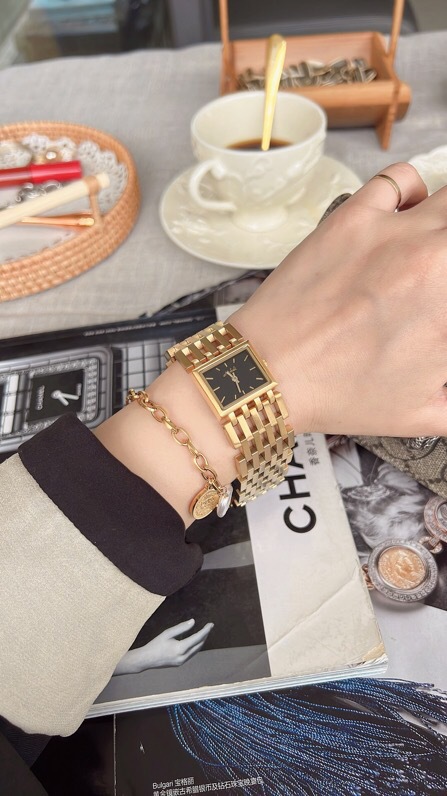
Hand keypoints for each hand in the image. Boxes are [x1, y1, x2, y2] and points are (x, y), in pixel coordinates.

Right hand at [113, 619, 213, 674]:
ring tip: (203, 632)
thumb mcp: (167, 633)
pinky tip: (194, 640)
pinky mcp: (179, 663)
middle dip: (205, 635)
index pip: (198, 638)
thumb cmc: (156, 644)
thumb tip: (193, 622)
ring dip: (201, 641)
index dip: (205, 630)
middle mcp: (183, 657)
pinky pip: (191, 654)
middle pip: (199, 645)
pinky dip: (195, 646)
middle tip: (209, 627)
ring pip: (196, 650)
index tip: (211, 624)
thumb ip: (181, 628)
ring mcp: (182, 662)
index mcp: (180, 648)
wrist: (146, 659)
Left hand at [230, 162, 446, 437]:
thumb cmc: (340, 395)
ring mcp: (396, 233)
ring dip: (443, 224)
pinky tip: (406, 217)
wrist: (269, 374)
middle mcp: (435, 262)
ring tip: (426, 250)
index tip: (439, 312)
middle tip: (432, 279)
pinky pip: (403, 180)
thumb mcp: (424, 414)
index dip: (446, 309)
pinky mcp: (355, 216)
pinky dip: (413, 192)